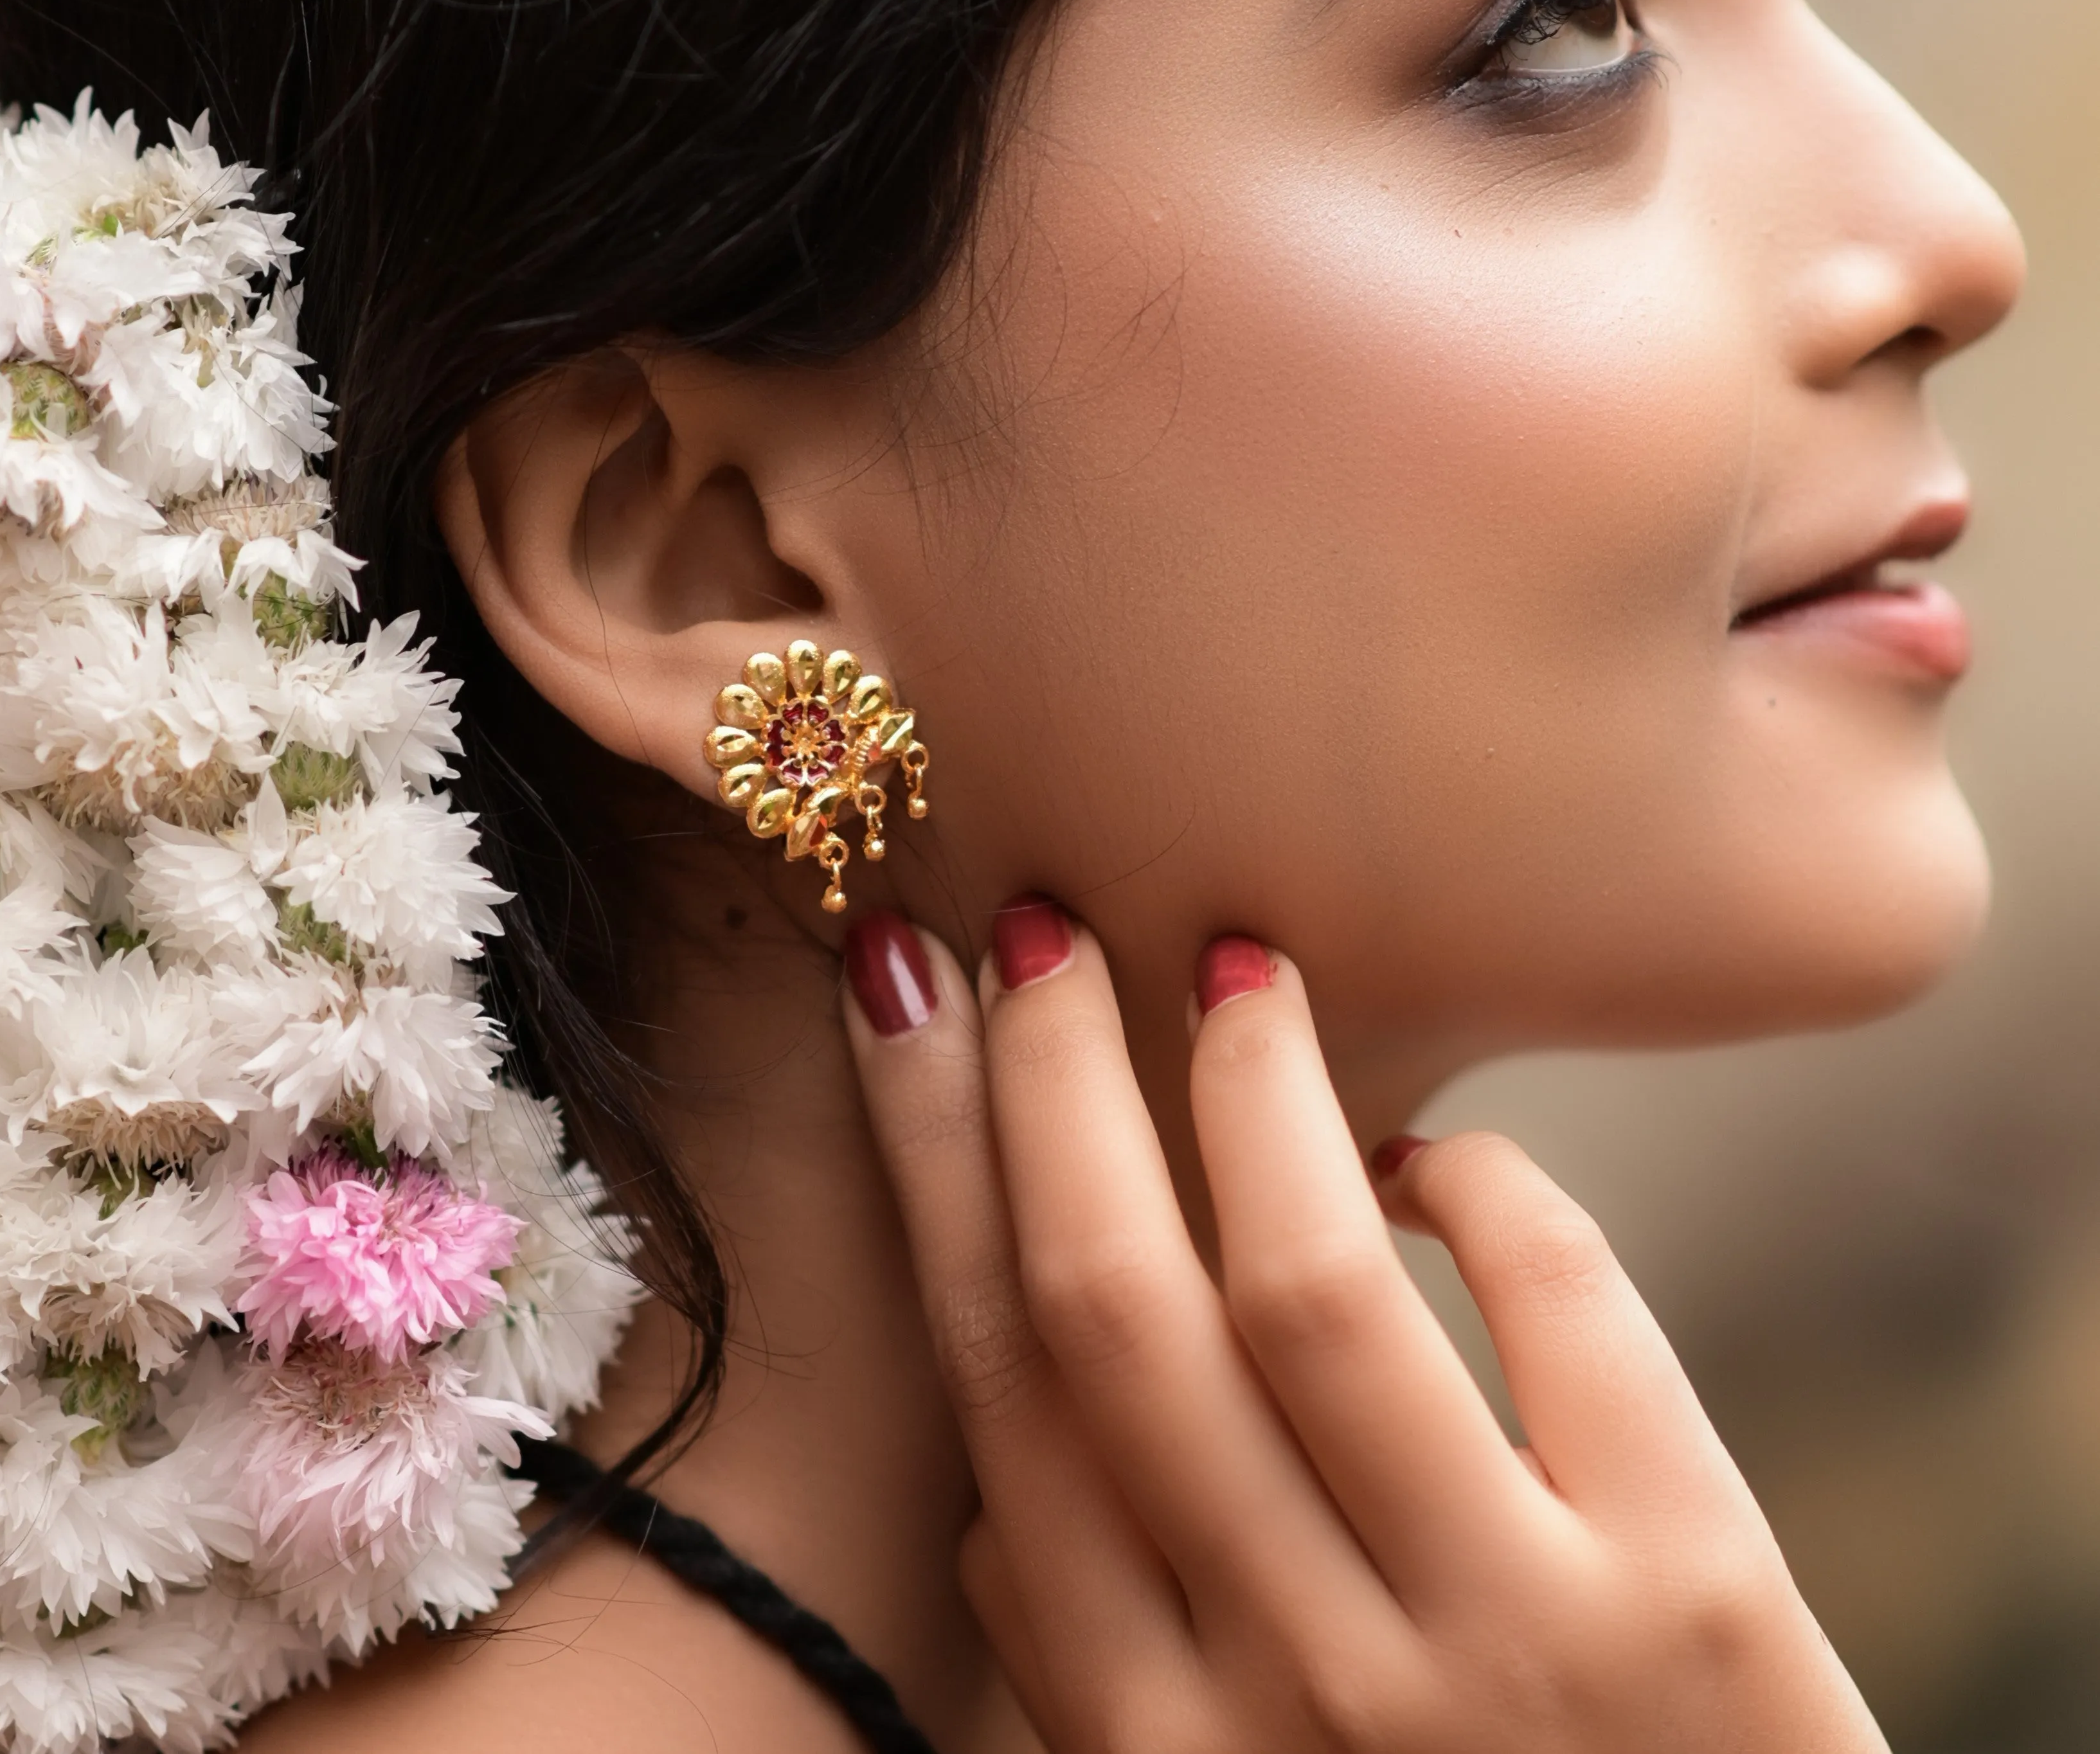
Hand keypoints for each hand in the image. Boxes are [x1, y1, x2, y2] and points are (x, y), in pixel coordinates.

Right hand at [839, 902, 1884, 1752]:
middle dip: (1049, 1077)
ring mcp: (1500, 1648)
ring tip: (1237, 970)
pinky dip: (1487, 1186)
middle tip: (1036, 927)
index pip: (997, 1379)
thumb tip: (986, 1495)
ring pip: (1310, 1286)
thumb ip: (1084, 1670)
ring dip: (1251, 1089)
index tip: (902, 989)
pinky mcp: (1698, 1608)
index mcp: (1147, 1736)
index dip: (931, 1151)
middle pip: (1111, 1304)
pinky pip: (1562, 1308)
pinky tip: (1438, 1159)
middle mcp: (1293, 1686)